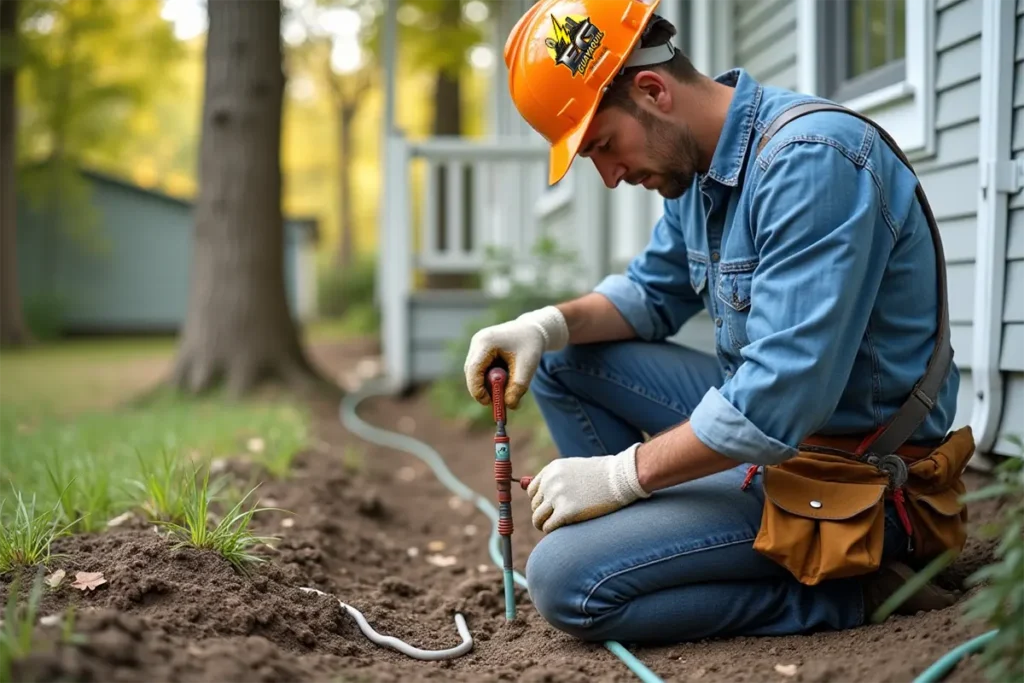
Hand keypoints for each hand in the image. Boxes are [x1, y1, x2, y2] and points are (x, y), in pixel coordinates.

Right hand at [464, 305, 568, 408]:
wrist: (534, 330)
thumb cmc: (531, 346)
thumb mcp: (528, 368)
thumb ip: (518, 388)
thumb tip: (508, 406)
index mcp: (486, 342)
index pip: (474, 369)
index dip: (477, 389)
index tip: (489, 403)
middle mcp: (477, 341)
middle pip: (471, 372)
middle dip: (481, 389)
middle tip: (496, 402)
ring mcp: (477, 344)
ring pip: (475, 372)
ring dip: (487, 383)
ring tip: (510, 379)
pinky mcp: (480, 349)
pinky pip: (480, 369)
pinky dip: (490, 377)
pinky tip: (506, 371)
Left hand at [527, 443, 650, 532]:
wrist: (621, 478)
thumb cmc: (601, 475)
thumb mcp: (574, 469)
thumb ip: (554, 479)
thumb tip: (529, 491)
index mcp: (551, 470)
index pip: (532, 491)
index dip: (541, 502)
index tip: (550, 508)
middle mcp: (551, 482)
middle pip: (534, 505)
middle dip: (543, 514)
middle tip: (556, 519)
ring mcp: (557, 497)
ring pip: (538, 518)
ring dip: (544, 524)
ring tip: (555, 527)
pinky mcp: (566, 512)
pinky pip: (549, 527)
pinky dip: (552, 531)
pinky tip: (563, 529)